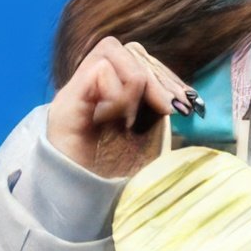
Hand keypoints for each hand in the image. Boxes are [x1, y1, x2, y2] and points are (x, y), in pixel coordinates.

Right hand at [47, 37, 198, 178]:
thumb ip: (158, 109)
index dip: (164, 74)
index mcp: (113, 90)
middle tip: (170, 108)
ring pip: (111, 49)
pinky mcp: (67, 102)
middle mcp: (93, 85)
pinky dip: (119, 93)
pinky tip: (121, 121)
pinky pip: (99, 72)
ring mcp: (77, 91)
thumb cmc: (115, 173)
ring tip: (136, 117)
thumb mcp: (148, 135)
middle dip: (157, 75)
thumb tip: (183, 95)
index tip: (183, 103)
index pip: (139, 58)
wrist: (84, 202)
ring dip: (136, 79)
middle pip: (128, 49)